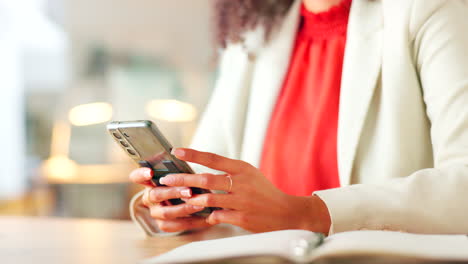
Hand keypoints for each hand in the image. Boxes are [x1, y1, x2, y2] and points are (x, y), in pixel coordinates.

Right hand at [129, 167, 212, 232]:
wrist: (187, 202)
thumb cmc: (183, 182)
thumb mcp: (179, 174)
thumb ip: (178, 169)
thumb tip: (184, 156)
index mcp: (149, 182)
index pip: (137, 177)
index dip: (141, 174)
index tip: (150, 172)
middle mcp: (149, 198)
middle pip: (156, 195)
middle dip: (173, 192)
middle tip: (189, 190)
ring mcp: (156, 213)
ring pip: (166, 213)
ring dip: (184, 209)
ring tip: (200, 205)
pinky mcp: (165, 225)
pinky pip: (178, 225)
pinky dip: (193, 221)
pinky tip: (206, 217)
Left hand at [159, 148, 330, 233]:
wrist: (286, 212)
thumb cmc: (264, 192)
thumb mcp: (250, 174)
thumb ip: (229, 171)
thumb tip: (204, 169)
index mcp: (242, 168)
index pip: (213, 158)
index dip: (193, 154)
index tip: (176, 151)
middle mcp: (241, 182)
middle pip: (206, 179)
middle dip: (183, 179)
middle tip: (167, 179)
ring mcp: (242, 201)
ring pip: (208, 199)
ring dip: (192, 200)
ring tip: (181, 199)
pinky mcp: (242, 217)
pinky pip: (217, 216)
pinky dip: (209, 216)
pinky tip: (205, 215)